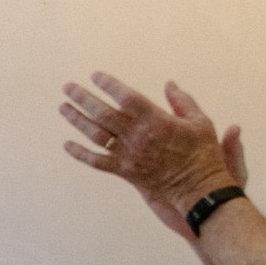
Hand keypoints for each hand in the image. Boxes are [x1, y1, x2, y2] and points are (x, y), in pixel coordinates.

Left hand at [60, 74, 239, 234]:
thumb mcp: (199, 122)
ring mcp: (128, 154)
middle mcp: (137, 136)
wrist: (199, 189)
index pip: (126, 97)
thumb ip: (182, 101)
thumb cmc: (202, 153)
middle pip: (103, 113)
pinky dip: (80, 154)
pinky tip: (67, 145)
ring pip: (95, 135)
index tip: (95, 75)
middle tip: (68, 87)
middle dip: (83, 98)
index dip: (109, 84)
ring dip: (76, 120)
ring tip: (63, 107)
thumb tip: (169, 84)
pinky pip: (97, 162)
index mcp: (155, 120)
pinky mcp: (125, 171)